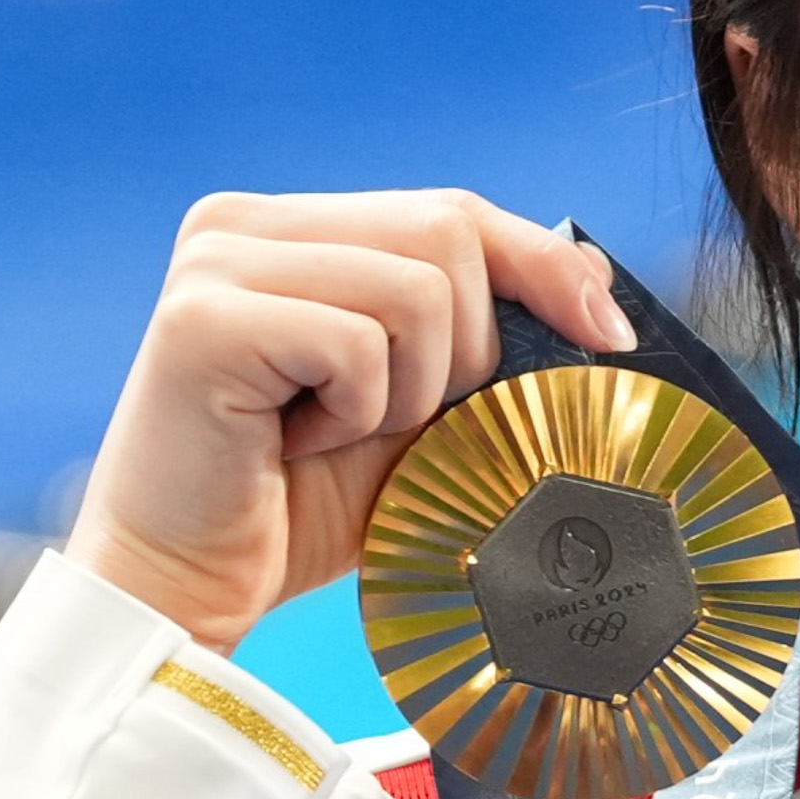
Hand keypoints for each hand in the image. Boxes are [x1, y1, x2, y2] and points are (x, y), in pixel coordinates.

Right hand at [64, 190, 633, 651]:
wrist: (191, 587)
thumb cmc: (302, 504)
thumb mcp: (419, 405)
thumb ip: (484, 332)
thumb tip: (592, 273)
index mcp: (292, 228)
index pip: (454, 211)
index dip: (543, 267)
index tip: (608, 335)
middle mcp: (242, 225)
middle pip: (447, 233)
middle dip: (466, 348)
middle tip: (398, 421)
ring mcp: (213, 263)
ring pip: (416, 291)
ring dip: (407, 390)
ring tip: (332, 433)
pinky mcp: (200, 319)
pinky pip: (358, 344)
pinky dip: (356, 413)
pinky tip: (294, 444)